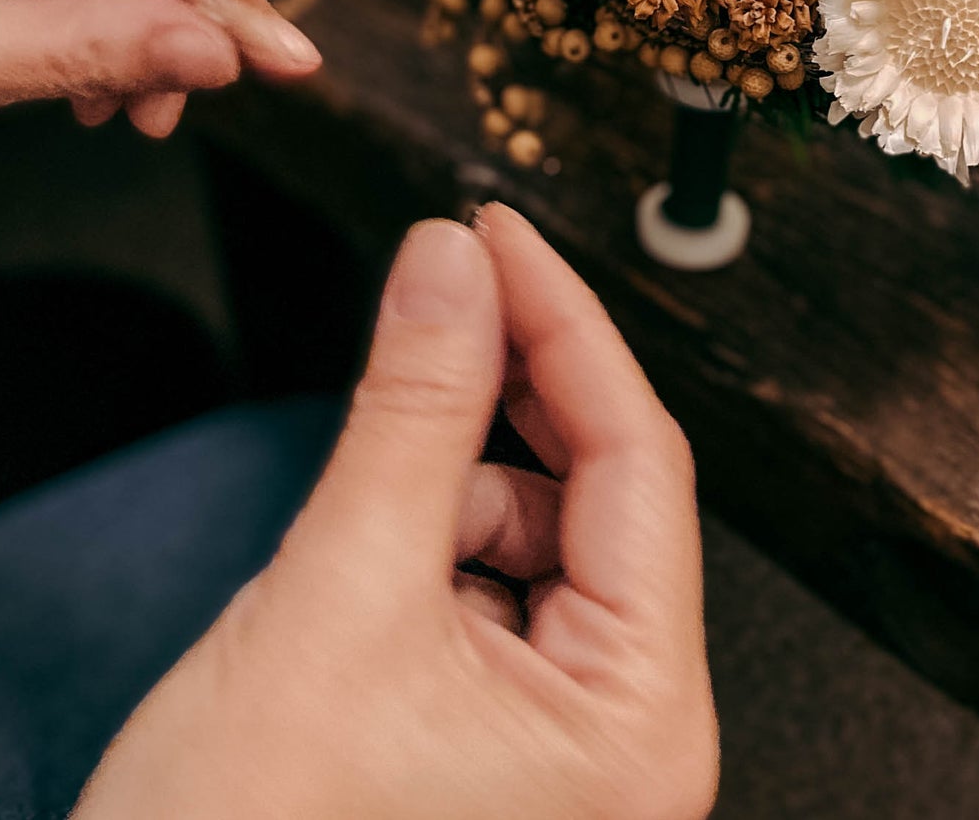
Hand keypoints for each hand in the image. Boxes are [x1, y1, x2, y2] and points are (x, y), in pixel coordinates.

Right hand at [73, 206, 718, 819]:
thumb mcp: (339, 593)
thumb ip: (412, 410)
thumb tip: (450, 268)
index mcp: (637, 720)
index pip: (639, 459)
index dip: (566, 322)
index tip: (502, 236)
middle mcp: (631, 735)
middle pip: (600, 489)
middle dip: (511, 395)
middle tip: (445, 295)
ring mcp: (577, 741)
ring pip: (542, 530)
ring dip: (457, 488)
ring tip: (370, 524)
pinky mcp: (518, 736)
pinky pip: (503, 583)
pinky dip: (440, 541)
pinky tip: (376, 569)